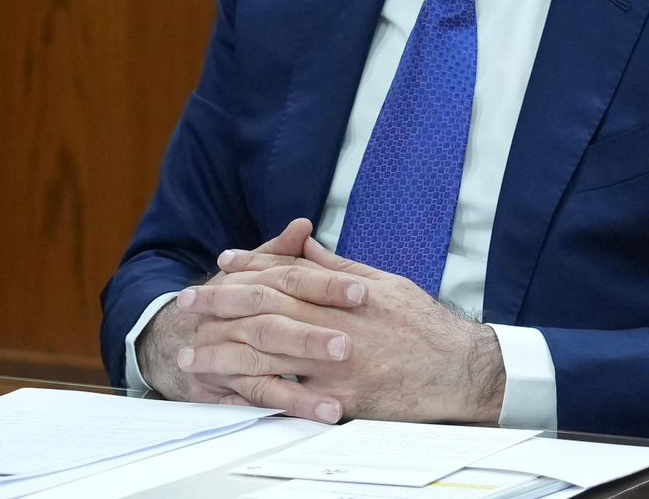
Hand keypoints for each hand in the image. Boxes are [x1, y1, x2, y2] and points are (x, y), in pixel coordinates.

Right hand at [136, 219, 364, 414]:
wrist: (175, 342)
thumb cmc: (230, 308)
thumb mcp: (252, 276)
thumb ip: (280, 254)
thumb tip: (302, 226)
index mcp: (245, 285)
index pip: (288, 280)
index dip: (325, 284)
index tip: (362, 293)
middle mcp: (229, 319)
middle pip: (271, 324)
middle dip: (309, 336)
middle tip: (347, 346)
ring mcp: (222, 356)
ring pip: (261, 370)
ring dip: (299, 390)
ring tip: (336, 405)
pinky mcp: (220, 390)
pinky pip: (252, 404)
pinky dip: (279, 412)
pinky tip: (307, 421)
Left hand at [182, 237, 504, 423]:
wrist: (460, 370)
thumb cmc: (426, 326)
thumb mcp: (384, 283)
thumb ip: (338, 268)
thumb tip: (306, 246)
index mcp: (341, 296)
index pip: (282, 275)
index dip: (247, 268)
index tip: (221, 266)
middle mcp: (332, 328)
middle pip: (262, 313)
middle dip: (220, 308)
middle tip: (188, 306)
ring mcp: (333, 368)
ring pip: (264, 359)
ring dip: (222, 357)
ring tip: (192, 357)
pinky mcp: (340, 402)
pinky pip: (289, 401)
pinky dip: (254, 397)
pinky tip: (227, 396)